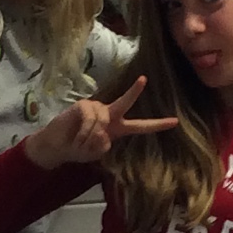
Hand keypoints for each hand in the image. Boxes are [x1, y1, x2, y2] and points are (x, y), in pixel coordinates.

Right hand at [24, 75, 178, 168]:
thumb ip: (103, 144)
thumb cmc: (78, 149)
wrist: (57, 147)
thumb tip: (102, 130)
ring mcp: (95, 107)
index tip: (175, 122)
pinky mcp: (82, 105)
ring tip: (80, 144)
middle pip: (125, 103)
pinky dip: (84, 133)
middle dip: (134, 92)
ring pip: (101, 123)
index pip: (141, 126)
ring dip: (90, 138)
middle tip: (143, 80)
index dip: (157, 125)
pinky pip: (90, 120)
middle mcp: (109, 114)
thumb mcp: (95, 152)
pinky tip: (76, 137)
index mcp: (117, 127)